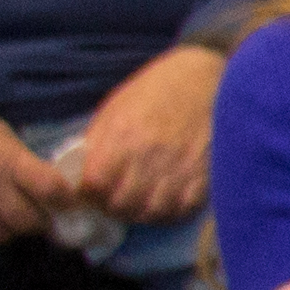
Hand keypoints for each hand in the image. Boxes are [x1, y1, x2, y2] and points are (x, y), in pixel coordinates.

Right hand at [0, 102, 68, 254]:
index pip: (50, 189)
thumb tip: (53, 186)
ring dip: (12, 232)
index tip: (70, 204)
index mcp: (5, 160)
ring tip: (8, 218)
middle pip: (29, 221)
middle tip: (38, 215)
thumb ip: (25, 161)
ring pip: (4, 237)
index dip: (66, 201)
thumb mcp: (0, 135)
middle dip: (39, 221)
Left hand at [65, 46, 226, 225]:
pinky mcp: (206, 172)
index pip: (93, 186)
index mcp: (122, 135)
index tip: (92, 193)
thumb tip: (82, 176)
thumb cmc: (156, 90)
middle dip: (114, 208)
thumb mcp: (116, 108)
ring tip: (141, 204)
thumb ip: (98, 143)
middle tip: (116, 201)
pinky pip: (183, 209)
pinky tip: (166, 201)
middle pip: (122, 205)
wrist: (207, 76)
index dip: (88, 195)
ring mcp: (180, 166)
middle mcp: (150, 154)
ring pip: (153, 213)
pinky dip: (171, 212)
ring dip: (142, 213)